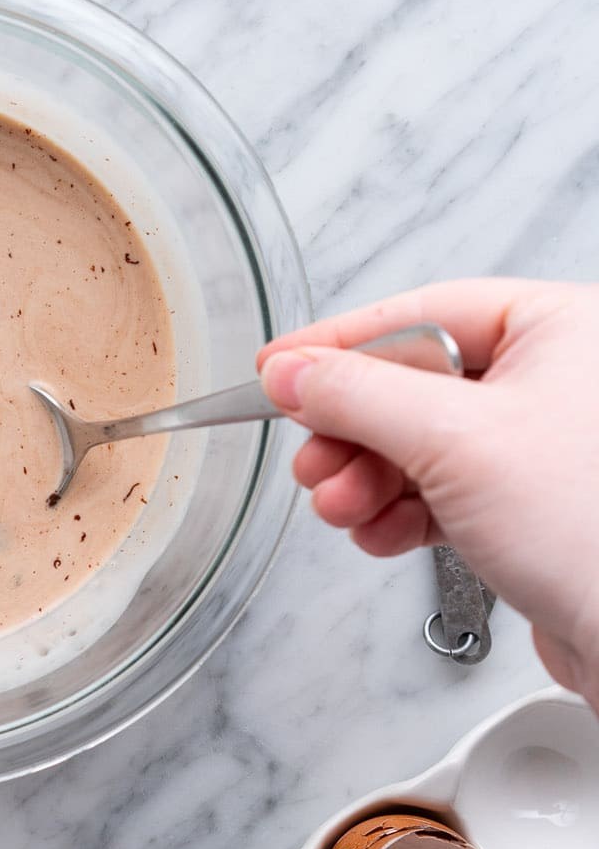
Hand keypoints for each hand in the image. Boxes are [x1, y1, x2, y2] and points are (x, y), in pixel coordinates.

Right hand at [258, 279, 598, 700]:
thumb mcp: (451, 440)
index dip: (339, 343)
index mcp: (561, 331)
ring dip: (366, 481)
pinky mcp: (531, 509)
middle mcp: (557, 382)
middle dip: (351, 434)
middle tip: (314, 460)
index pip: (421, 314)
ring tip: (343, 507)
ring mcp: (543, 449)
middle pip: (411, 386)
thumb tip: (291, 373)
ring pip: (418, 446)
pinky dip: (398, 514)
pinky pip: (441, 493)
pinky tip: (380, 533)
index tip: (280, 367)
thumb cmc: (595, 533)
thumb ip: (355, 395)